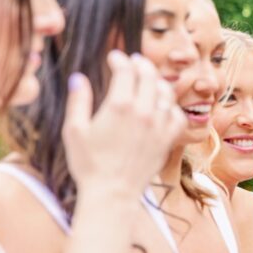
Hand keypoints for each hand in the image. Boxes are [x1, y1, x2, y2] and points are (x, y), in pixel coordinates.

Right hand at [65, 49, 183, 197]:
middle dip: (140, 64)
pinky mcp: (167, 139)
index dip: (119, 59)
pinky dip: (171, 105)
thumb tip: (78, 78)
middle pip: (148, 75)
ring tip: (148, 79)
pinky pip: (177, 114)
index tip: (114, 58)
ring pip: (165, 91)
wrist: (112, 195)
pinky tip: (162, 105)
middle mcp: (143, 111)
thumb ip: (78, 101)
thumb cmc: (89, 165)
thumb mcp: (75, 131)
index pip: (125, 69)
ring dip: (156, 81)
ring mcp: (158, 125)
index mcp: (119, 105)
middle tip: (133, 62)